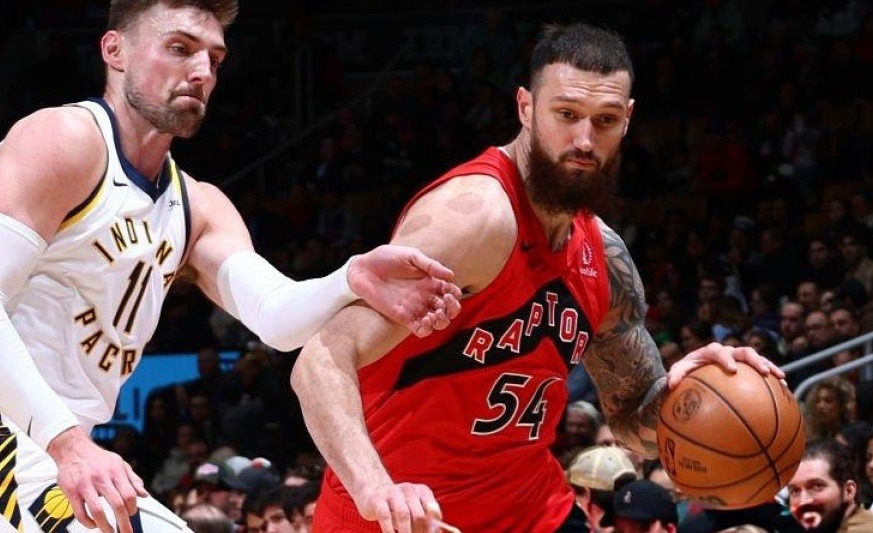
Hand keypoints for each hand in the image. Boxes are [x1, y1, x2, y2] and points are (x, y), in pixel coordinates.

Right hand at [47, 427, 147, 532]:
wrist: (73, 448)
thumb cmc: (98, 458)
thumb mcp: (120, 464)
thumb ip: (133, 480)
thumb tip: (144, 495)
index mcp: (116, 471)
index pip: (129, 494)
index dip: (133, 508)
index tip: (132, 515)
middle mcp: (101, 478)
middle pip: (117, 504)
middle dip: (123, 522)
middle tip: (126, 531)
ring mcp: (85, 485)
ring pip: (98, 511)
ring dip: (105, 526)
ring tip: (110, 532)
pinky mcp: (71, 491)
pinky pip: (80, 512)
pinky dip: (88, 523)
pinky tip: (93, 525)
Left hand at [349, 245, 462, 336]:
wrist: (362, 270)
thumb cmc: (385, 258)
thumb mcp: (410, 256)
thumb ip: (430, 265)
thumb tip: (451, 275)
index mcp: (429, 281)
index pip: (451, 292)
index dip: (456, 294)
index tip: (450, 291)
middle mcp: (424, 296)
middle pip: (448, 310)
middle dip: (453, 309)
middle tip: (445, 302)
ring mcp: (414, 307)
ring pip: (438, 322)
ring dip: (442, 321)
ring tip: (435, 313)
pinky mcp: (403, 317)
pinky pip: (421, 330)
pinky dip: (428, 329)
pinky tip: (426, 320)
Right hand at [355, 482, 442, 532]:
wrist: (372, 493)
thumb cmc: (398, 506)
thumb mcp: (414, 510)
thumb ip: (426, 521)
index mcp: (422, 491)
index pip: (433, 512)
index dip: (433, 529)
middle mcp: (409, 489)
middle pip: (419, 515)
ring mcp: (392, 493)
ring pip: (403, 515)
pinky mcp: (378, 500)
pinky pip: (385, 516)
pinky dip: (389, 530)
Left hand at [667, 342, 783, 389]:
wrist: (697, 369)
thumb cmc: (687, 371)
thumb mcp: (678, 371)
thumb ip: (675, 375)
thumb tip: (671, 385)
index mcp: (710, 351)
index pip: (718, 351)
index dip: (725, 358)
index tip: (732, 369)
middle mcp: (728, 352)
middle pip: (744, 351)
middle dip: (754, 360)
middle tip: (763, 372)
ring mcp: (740, 358)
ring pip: (758, 359)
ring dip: (769, 366)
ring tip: (781, 378)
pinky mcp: (748, 367)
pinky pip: (763, 372)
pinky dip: (773, 380)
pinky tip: (785, 391)